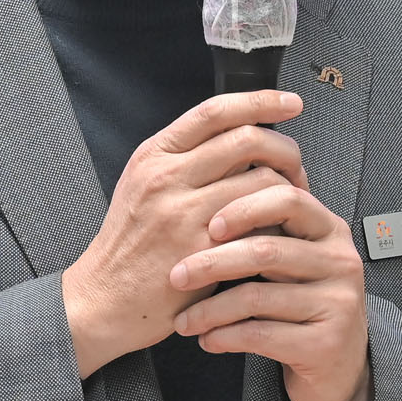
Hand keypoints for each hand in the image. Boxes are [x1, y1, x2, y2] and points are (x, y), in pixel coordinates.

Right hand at [63, 90, 306, 378]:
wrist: (104, 299)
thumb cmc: (131, 243)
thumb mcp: (143, 185)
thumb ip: (185, 159)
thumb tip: (243, 136)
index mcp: (154, 155)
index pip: (215, 111)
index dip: (260, 101)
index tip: (291, 102)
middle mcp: (167, 177)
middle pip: (247, 139)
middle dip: (286, 149)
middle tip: (297, 169)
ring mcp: (184, 213)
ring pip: (261, 180)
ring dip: (288, 190)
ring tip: (291, 205)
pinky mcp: (202, 250)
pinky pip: (260, 223)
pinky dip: (278, 223)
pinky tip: (278, 232)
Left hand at [167, 180, 371, 400]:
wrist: (338, 366)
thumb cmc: (302, 303)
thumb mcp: (291, 262)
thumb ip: (264, 233)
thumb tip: (200, 207)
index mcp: (330, 230)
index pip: (289, 200)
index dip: (244, 208)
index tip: (209, 226)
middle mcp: (341, 261)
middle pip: (266, 250)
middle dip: (211, 263)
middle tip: (176, 276)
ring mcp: (338, 303)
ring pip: (256, 296)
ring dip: (209, 310)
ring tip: (184, 321)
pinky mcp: (326, 343)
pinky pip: (260, 334)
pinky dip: (224, 337)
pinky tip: (208, 340)